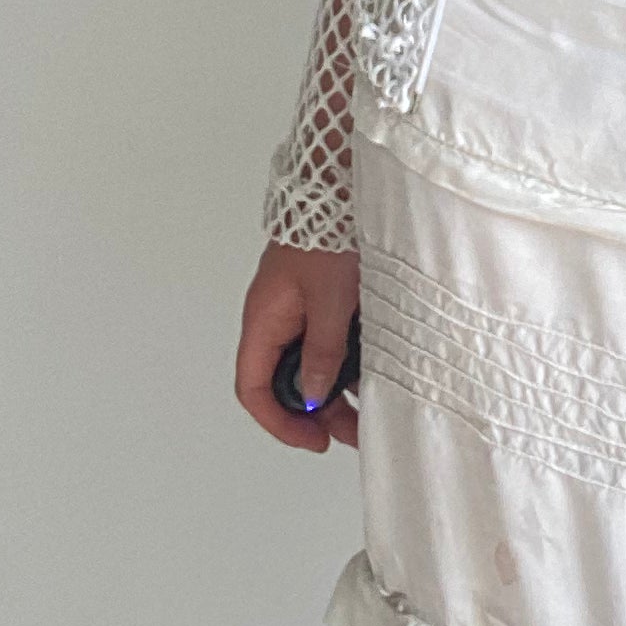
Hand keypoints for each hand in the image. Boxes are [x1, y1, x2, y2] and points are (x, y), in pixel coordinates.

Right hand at [236, 240, 361, 452]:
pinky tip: (372, 374)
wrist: (340, 185)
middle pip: (284, 382)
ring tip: (366, 412)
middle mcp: (277, 319)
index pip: (253, 388)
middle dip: (314, 413)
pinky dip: (346, 362)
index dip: (279, 422)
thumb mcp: (330, 299)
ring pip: (309, 365)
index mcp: (264, 320)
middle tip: (350, 432)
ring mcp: (300, 309)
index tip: (313, 440)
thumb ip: (322, 350)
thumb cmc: (328, 234)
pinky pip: (328, 342)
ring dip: (335, 391)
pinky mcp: (324, 299)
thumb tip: (314, 395)